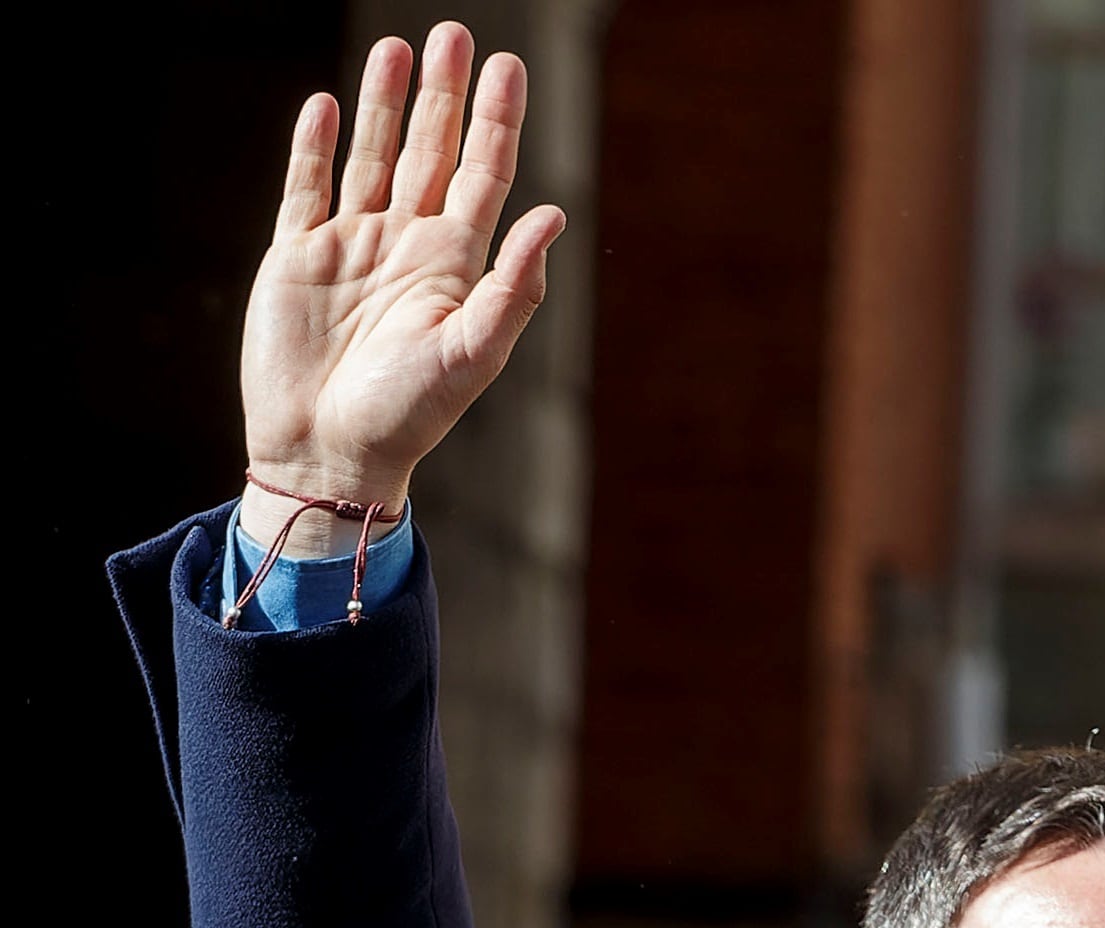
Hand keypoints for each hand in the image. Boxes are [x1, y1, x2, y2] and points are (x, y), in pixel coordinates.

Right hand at [243, 22, 565, 512]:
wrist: (328, 454)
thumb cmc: (409, 416)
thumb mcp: (472, 353)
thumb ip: (513, 286)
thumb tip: (553, 214)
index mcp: (455, 266)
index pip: (484, 175)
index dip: (496, 121)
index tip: (507, 66)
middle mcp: (408, 247)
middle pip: (431, 152)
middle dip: (443, 95)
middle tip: (453, 34)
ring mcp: (352, 247)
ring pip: (371, 157)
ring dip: (382, 104)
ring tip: (395, 47)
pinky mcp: (298, 258)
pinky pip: (308, 189)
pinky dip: (315, 147)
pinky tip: (324, 104)